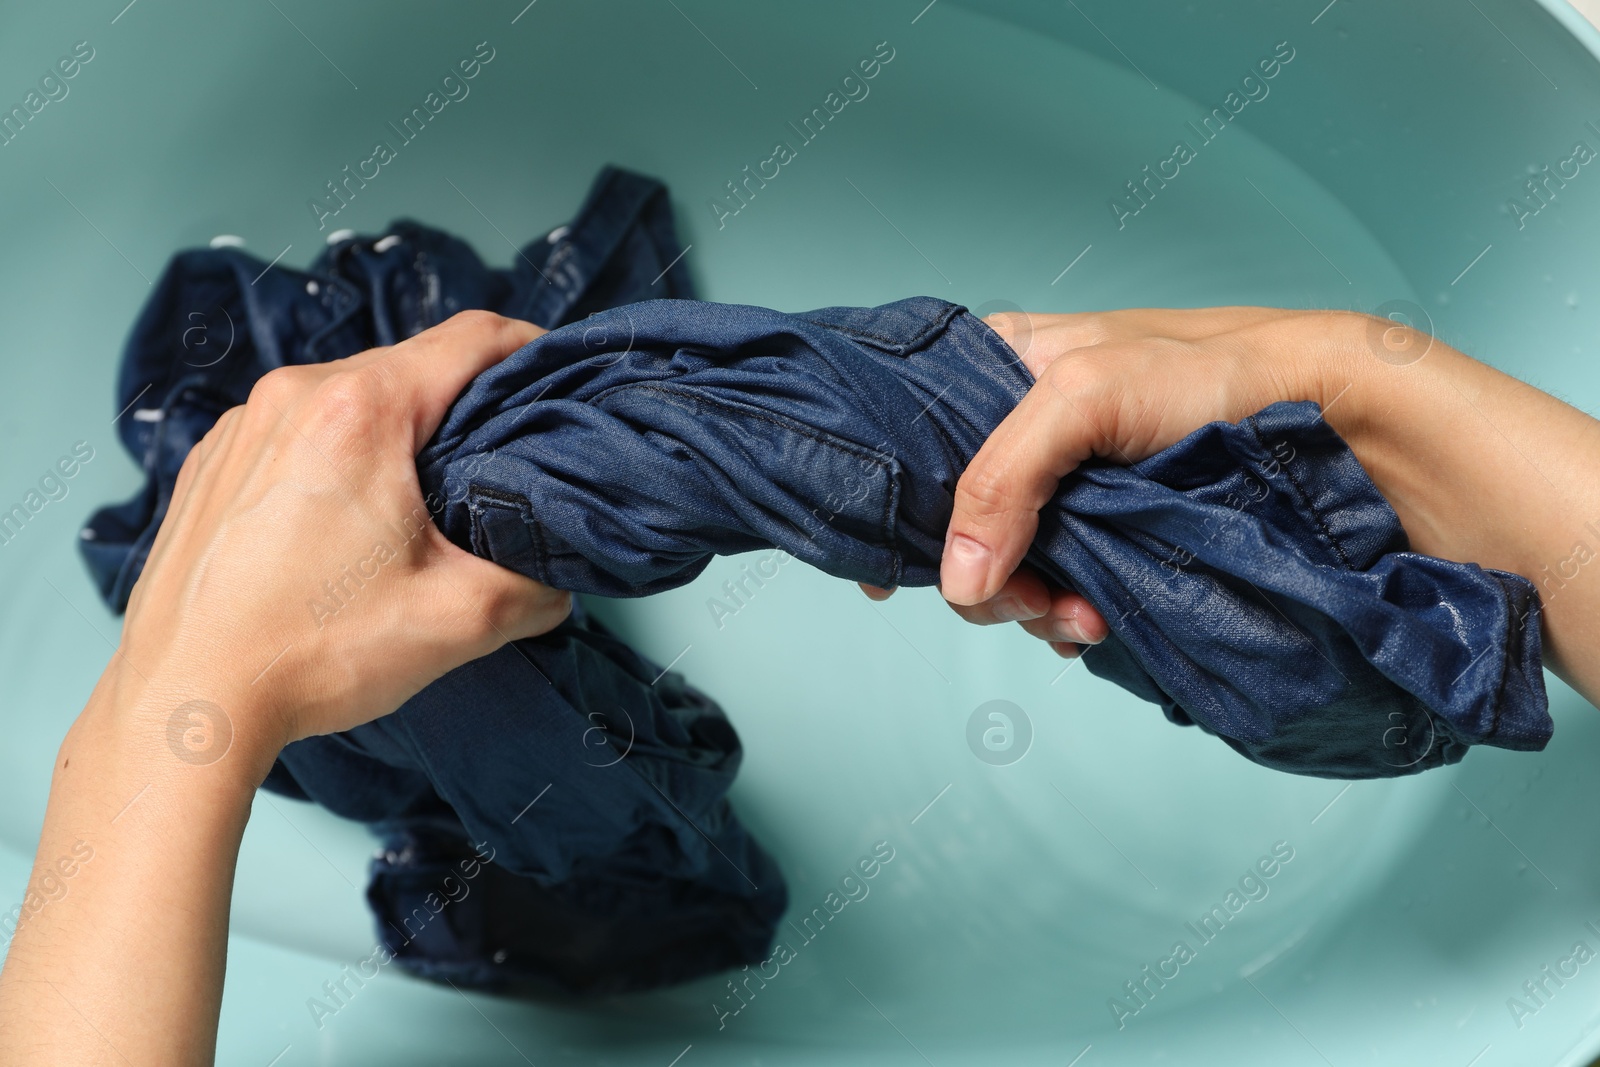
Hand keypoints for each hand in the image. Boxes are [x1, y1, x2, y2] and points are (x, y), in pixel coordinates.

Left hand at [118, 309, 572, 754]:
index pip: (471, 338)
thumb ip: (537, 587)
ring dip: (396, 434)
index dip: (530, 348)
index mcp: (359, 412)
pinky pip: (295, 433)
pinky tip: (345, 525)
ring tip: (421, 503)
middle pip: (409, 367)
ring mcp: (242, 427)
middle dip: (463, 405)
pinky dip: (335, 459)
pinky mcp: (211, 463)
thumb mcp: (460, 621)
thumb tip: (558, 580)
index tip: (558, 374)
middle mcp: (292, 397)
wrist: (185, 702)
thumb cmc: (308, 654)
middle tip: (500, 462)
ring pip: (349, 400)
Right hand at [885, 307, 1362, 656]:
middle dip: (985, 576)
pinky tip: (1100, 622)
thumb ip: (1001, 478)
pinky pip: (1061, 593)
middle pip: (955, 524)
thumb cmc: (1212, 375)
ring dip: (1034, 608)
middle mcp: (1026, 432)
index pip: (911, 437)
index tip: (883, 569)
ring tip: (1085, 616)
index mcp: (1001, 369)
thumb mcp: (1081, 399)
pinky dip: (1070, 619)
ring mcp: (1069, 491)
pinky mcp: (1112, 538)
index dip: (892, 505)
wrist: (1330, 423)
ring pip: (1006, 570)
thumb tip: (957, 582)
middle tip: (1030, 596)